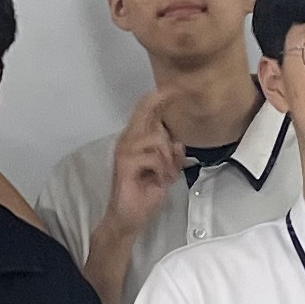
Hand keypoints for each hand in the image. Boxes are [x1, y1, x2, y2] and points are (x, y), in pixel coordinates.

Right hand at [99, 92, 182, 246]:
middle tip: (175, 112)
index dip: (161, 96)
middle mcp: (128, 138)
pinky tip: (158, 181)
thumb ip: (173, 155)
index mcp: (137, 138)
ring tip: (165, 176)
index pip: (147, 110)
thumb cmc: (146, 193)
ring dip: (168, 160)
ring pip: (157, 138)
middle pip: (145, 110)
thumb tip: (179, 142)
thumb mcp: (167, 171)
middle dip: (162, 105)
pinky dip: (162, 170)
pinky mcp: (125, 162)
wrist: (129, 217)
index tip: (176, 86)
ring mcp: (125, 149)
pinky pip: (154, 157)